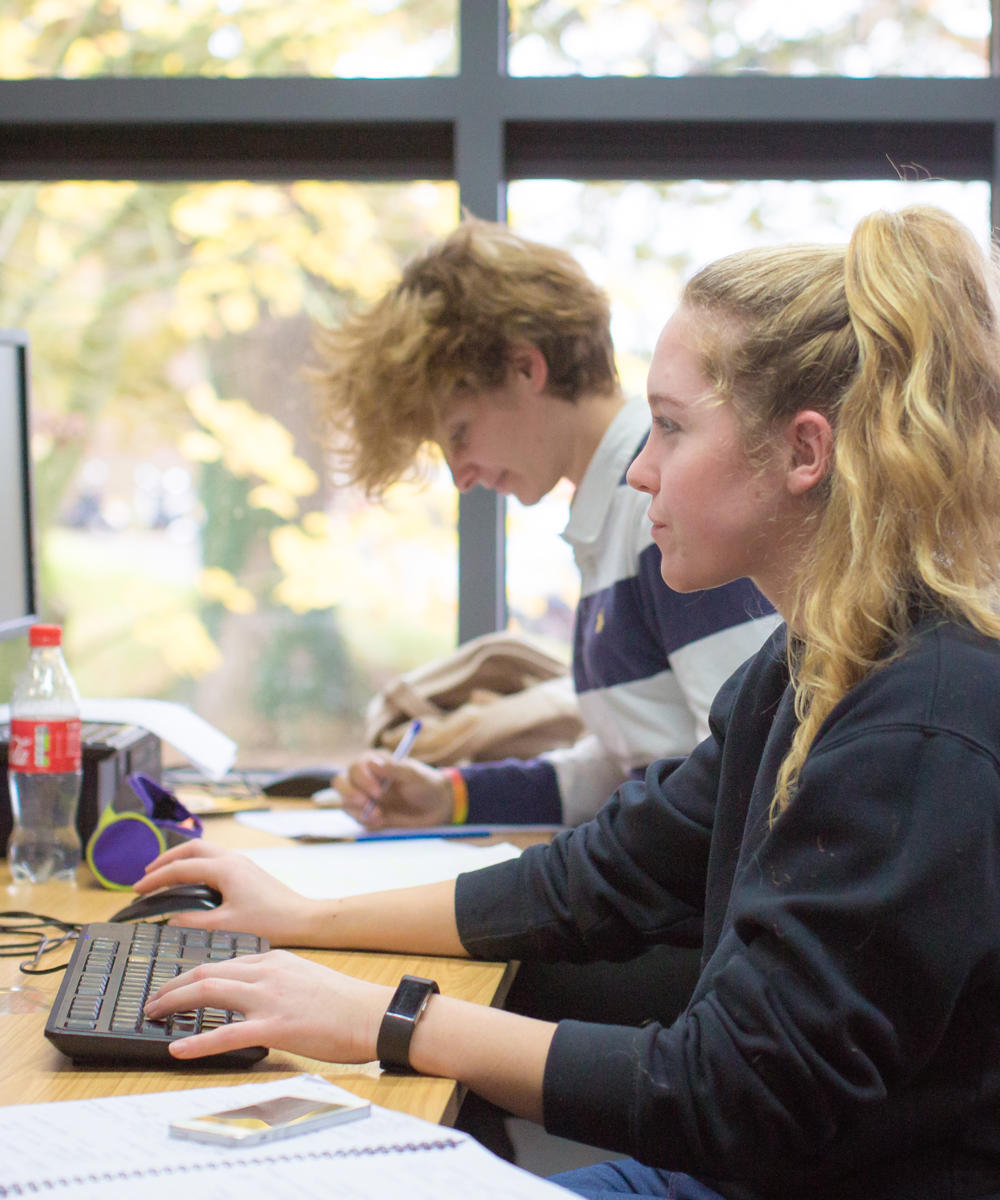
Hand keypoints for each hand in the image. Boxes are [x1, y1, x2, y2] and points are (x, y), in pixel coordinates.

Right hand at [135, 840, 321, 945]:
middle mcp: (233, 860)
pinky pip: (214, 859)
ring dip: (182, 859)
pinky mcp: (247, 871)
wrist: (302, 919)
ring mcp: (241, 863)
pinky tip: (192, 882)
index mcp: (225, 868)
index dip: (156, 878)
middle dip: (166, 858)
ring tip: (164, 875)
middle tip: (146, 874)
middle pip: (192, 848)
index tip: (137, 889)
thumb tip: (171, 919)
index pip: (181, 867)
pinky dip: (196, 865)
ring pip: (204, 851)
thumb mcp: (226, 926)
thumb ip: (194, 922)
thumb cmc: (270, 921)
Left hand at [143, 949, 390, 1062]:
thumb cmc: (346, 1003)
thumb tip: (252, 993)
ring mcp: (269, 999)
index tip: (176, 986)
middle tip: (153, 1000)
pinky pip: (226, 1034)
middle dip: (173, 985)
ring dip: (174, 1002)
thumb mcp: (306, 977)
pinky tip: (178, 1048)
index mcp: (275, 960)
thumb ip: (276, 980)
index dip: (193, 975)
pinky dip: (197, 1041)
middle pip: (207, 972)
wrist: (374, 1014)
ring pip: (208, 992)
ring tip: (153, 1014)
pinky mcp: (275, 1027)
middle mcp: (267, 973)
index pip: (224, 963)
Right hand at [334, 754, 452, 828]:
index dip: (363, 779)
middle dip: (350, 794)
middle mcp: (363, 778)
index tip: (379, 791)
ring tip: (380, 815)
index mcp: (373, 762)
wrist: (435, 808)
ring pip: (344, 801)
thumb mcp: (414, 774)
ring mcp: (362, 797)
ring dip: (358, 810)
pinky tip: (381, 820)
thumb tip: (372, 764)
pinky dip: (365, 820)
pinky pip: (354, 818)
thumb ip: (394, 768)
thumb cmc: (425, 784)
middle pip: (340, 782)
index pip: (356, 767)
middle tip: (367, 803)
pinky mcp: (365, 814)